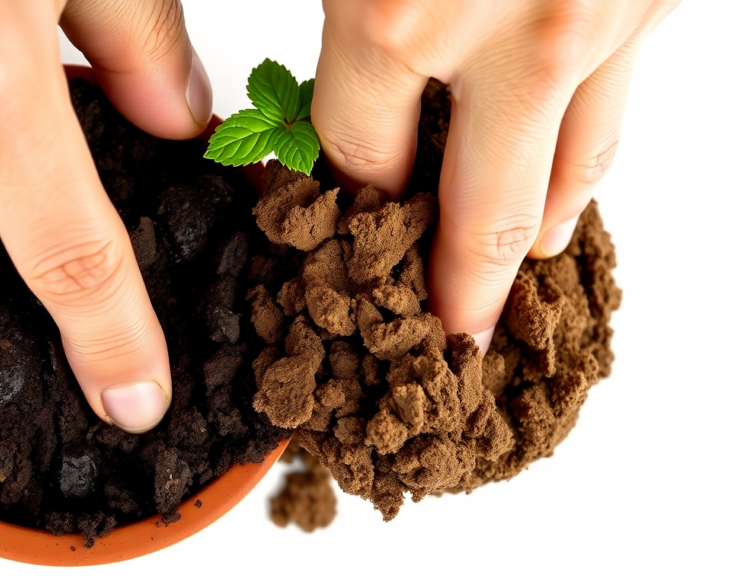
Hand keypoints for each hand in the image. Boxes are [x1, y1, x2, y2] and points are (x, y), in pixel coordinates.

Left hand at [312, 0, 675, 349]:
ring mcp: (598, 23)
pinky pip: (614, 105)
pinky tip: (560, 160)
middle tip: (454, 333)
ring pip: (576, 174)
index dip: (353, 198)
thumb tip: (366, 103)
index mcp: (398, 22)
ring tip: (526, 257)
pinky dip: (582, 144)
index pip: (363, 157)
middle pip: (486, 218)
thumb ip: (357, 32)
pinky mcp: (653, 0)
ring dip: (544, 230)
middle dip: (464, 291)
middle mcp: (516, 37)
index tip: (353, 227)